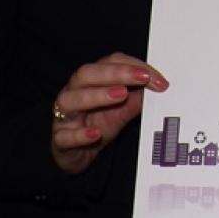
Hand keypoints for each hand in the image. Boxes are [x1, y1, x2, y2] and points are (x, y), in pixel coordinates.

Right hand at [50, 52, 166, 173]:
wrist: (77, 154)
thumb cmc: (97, 125)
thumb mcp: (122, 111)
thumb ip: (137, 98)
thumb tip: (158, 86)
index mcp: (90, 80)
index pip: (108, 63)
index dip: (131, 66)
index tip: (153, 76)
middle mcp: (73, 92)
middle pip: (87, 74)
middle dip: (115, 73)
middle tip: (141, 78)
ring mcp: (63, 116)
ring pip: (71, 100)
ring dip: (97, 95)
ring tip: (121, 95)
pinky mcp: (59, 139)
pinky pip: (65, 136)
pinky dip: (80, 134)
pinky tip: (96, 133)